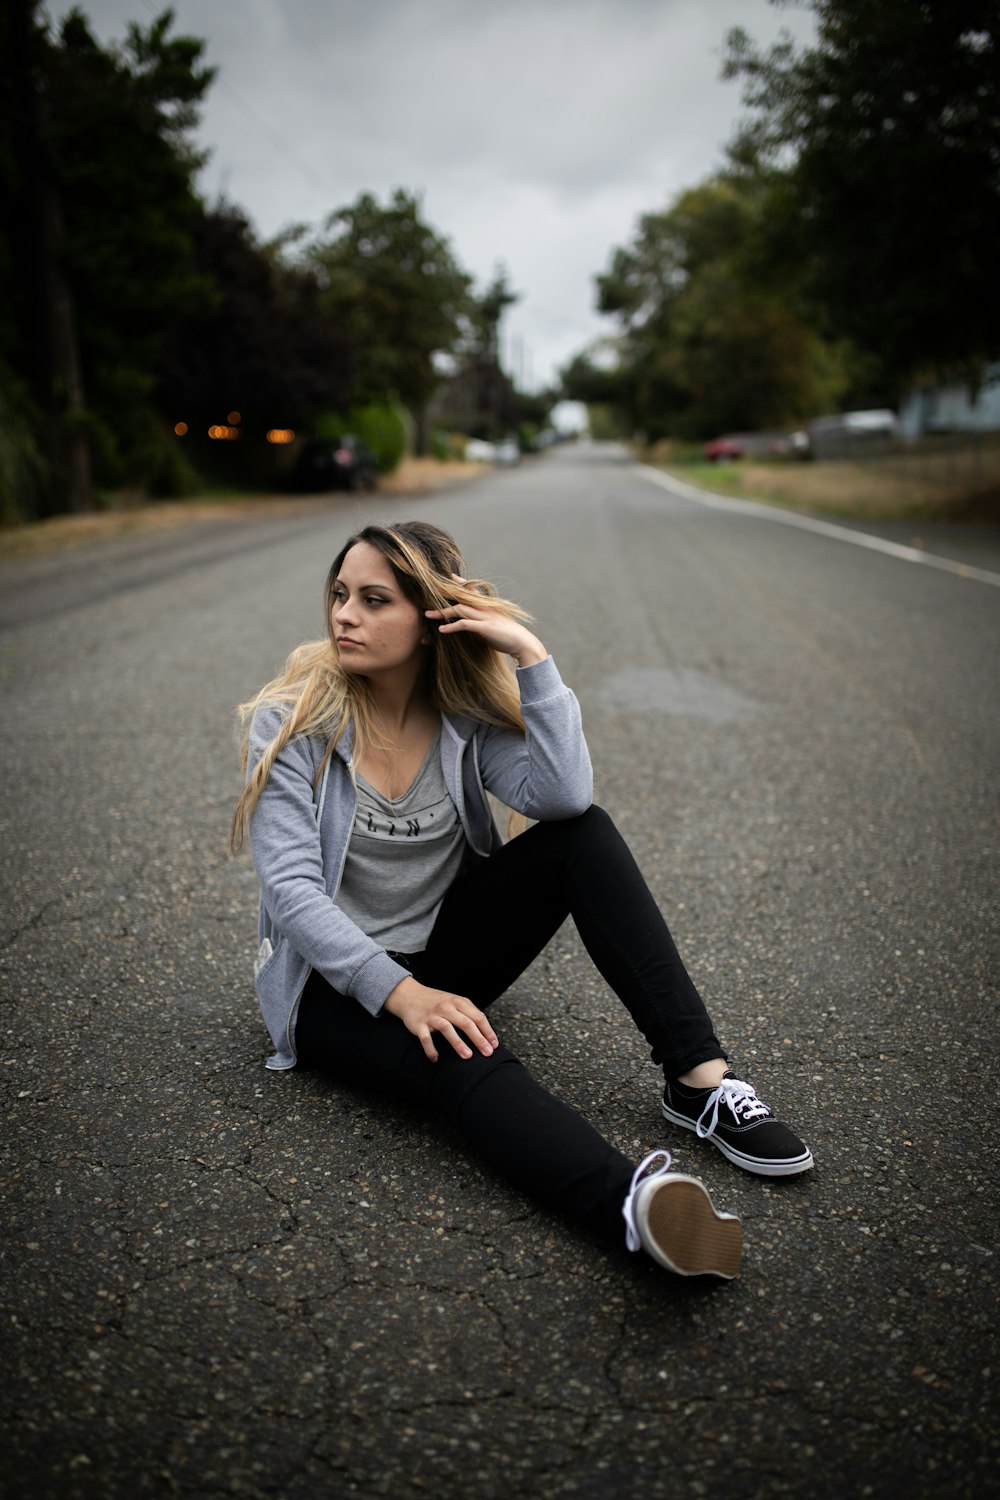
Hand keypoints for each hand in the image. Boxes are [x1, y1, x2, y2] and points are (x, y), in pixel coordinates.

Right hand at [383, 975, 498, 1061]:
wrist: (409, 995)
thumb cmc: (437, 1002)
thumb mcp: (454, 1001)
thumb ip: (469, 1012)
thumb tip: (486, 1032)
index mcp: (458, 1002)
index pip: (477, 1016)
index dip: (487, 1031)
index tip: (494, 1045)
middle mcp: (446, 1007)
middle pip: (466, 1023)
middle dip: (478, 1039)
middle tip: (487, 1053)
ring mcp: (432, 1016)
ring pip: (447, 1029)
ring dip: (458, 1043)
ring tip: (468, 1056)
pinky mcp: (418, 1024)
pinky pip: (426, 1038)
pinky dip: (431, 1049)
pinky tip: (436, 1059)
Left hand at [426, 576, 546, 667]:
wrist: (522, 642)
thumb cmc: (507, 635)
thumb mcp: (492, 624)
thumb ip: (479, 622)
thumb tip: (468, 626)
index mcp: (486, 605)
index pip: (471, 589)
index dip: (460, 582)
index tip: (449, 576)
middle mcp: (484, 607)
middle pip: (460, 596)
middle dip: (444, 593)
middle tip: (428, 591)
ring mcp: (484, 616)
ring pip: (459, 609)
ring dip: (442, 612)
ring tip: (428, 614)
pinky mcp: (484, 627)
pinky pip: (464, 624)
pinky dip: (451, 626)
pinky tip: (441, 630)